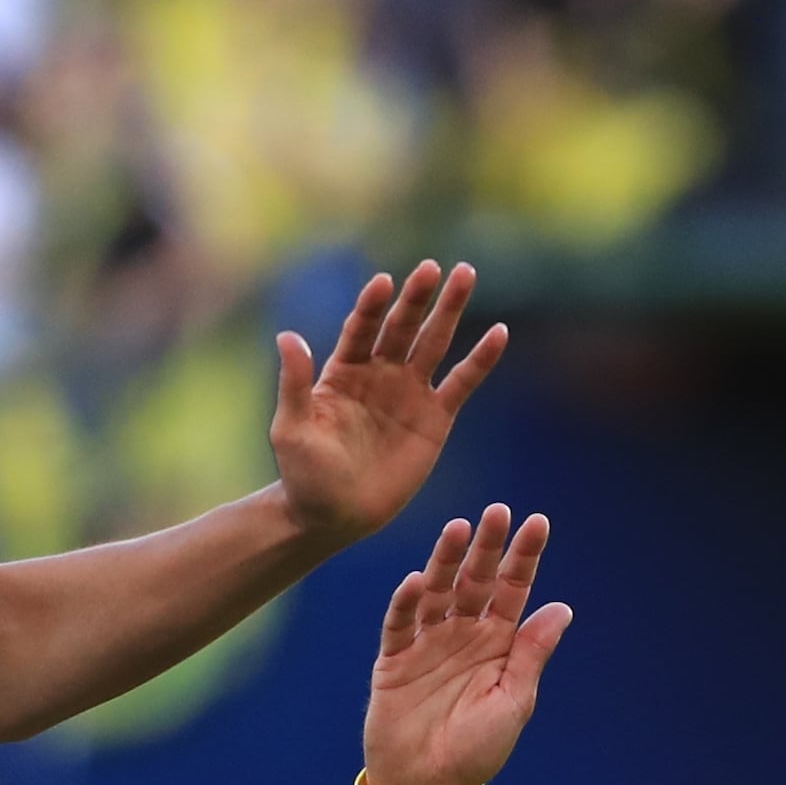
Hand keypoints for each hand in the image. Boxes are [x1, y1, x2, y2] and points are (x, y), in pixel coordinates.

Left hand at [267, 261, 505, 549]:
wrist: (333, 516)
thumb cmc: (304, 476)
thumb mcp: (291, 431)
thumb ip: (294, 384)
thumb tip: (286, 336)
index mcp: (343, 371)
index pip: (360, 329)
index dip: (372, 306)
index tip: (384, 283)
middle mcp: (378, 373)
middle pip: (401, 326)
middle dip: (417, 298)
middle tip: (432, 268)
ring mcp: (409, 392)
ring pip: (434, 342)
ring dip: (450, 310)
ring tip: (465, 274)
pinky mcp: (435, 418)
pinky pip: (461, 382)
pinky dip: (480, 360)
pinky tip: (499, 334)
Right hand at [359, 506, 573, 784]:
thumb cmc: (476, 751)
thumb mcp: (513, 701)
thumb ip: (530, 653)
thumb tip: (561, 608)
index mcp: (497, 643)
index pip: (514, 589)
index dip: (524, 556)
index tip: (538, 522)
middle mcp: (463, 634)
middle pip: (475, 580)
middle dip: (486, 547)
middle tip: (497, 512)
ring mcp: (427, 644)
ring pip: (437, 592)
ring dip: (445, 561)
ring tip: (456, 530)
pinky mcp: (393, 661)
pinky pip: (400, 625)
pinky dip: (406, 604)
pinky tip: (417, 582)